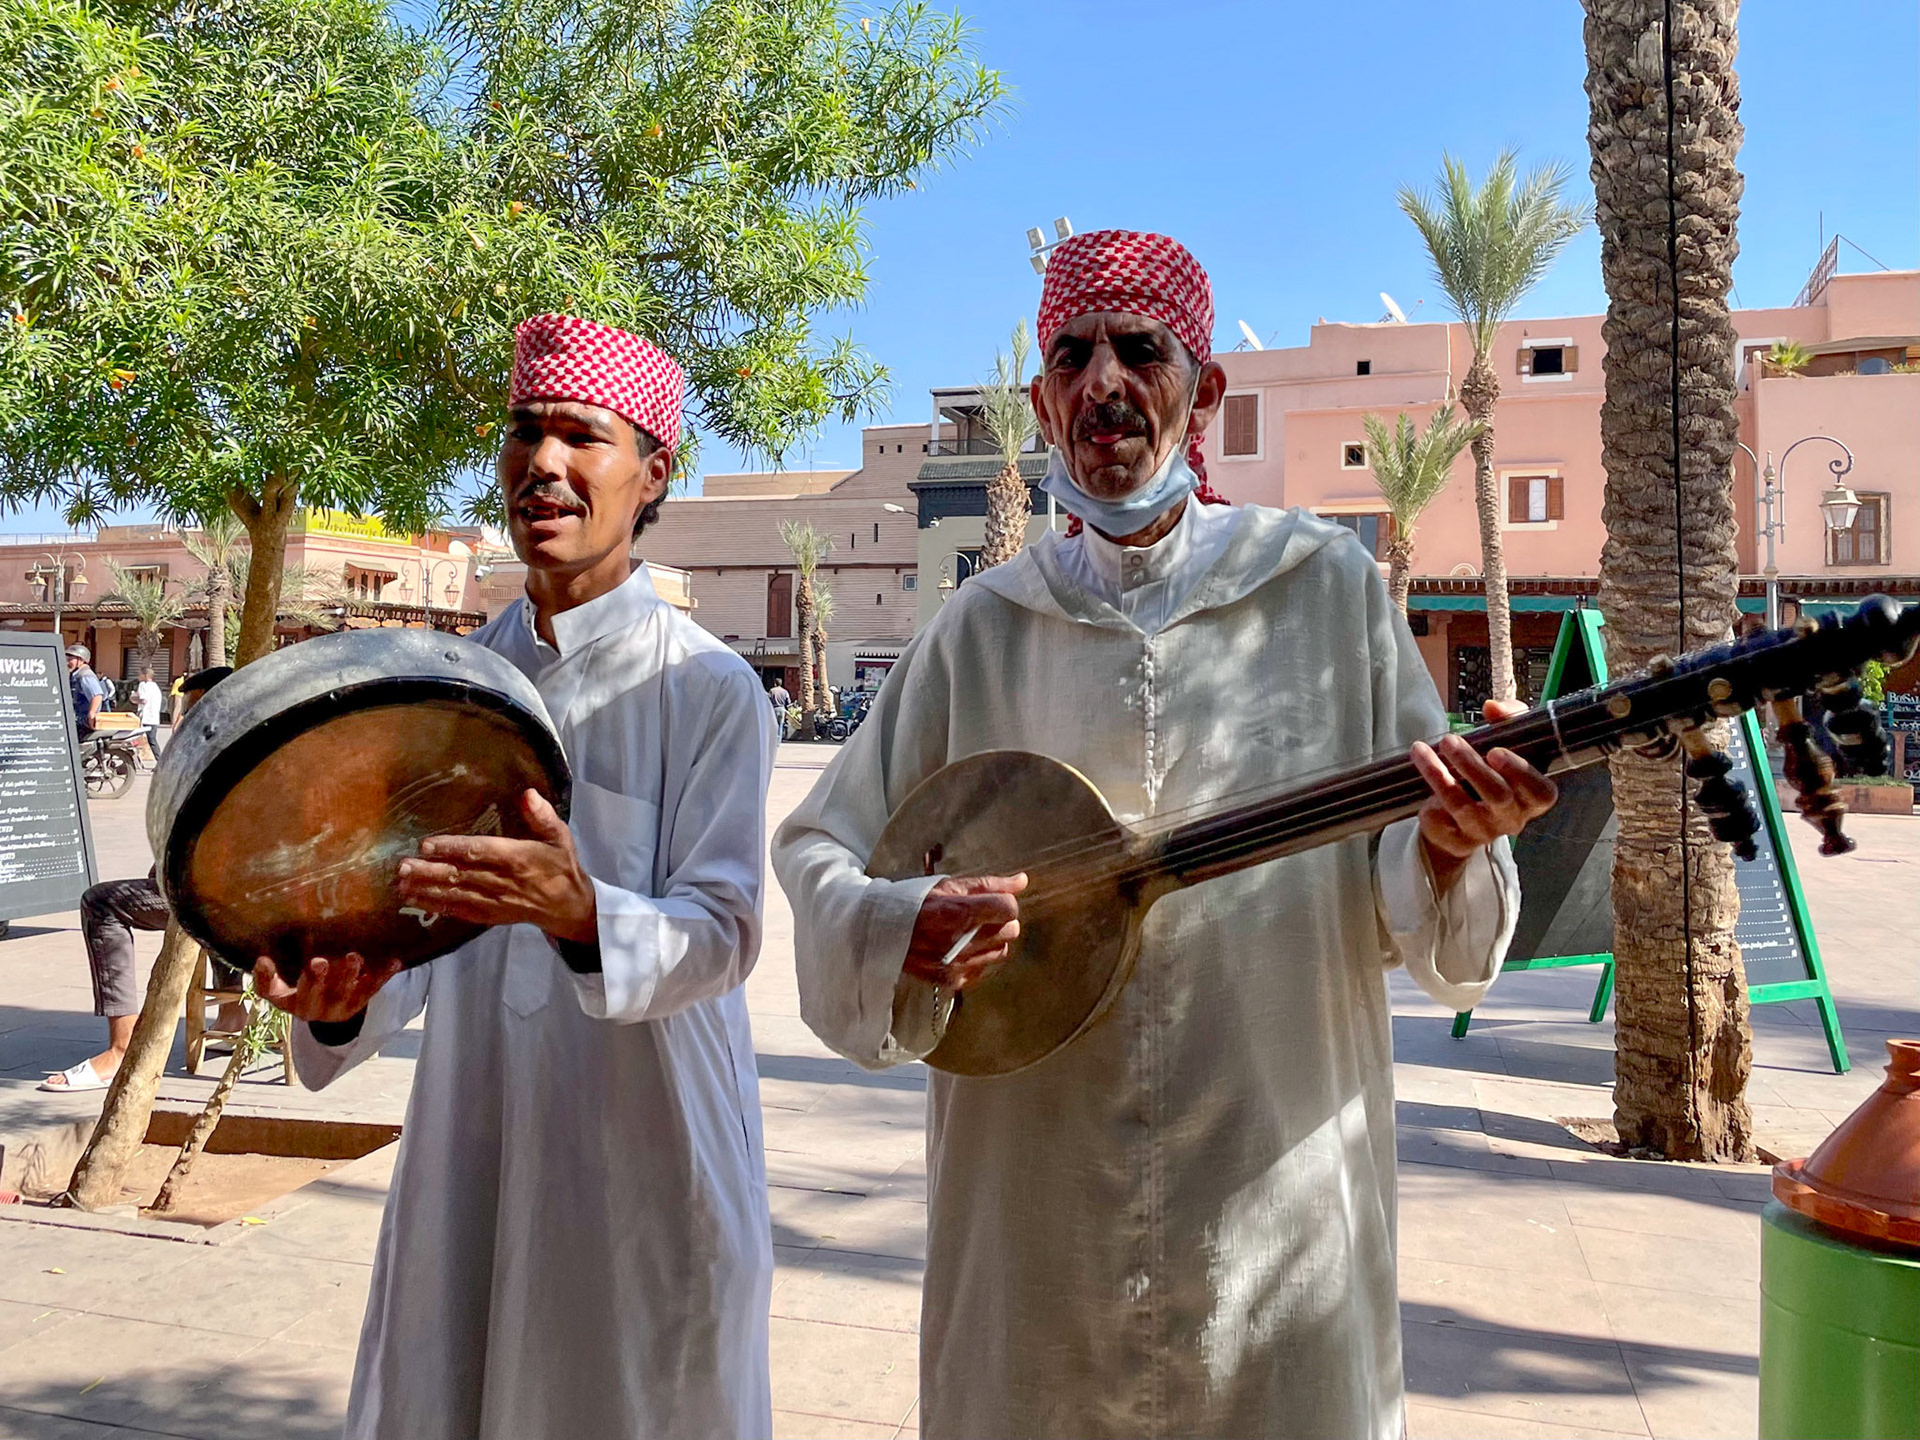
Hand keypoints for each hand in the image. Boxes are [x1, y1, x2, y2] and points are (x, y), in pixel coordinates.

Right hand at [252, 951, 400, 1022]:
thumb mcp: (280, 988)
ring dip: (349, 975)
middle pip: (312, 994)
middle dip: (315, 979)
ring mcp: (339, 1006)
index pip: (272, 993)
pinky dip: (383, 975)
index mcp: (290, 1001)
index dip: (267, 979)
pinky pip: (373, 989)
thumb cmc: (300, 991)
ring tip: (353, 958)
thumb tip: (261, 959)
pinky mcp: (360, 1002)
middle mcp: (314, 1008)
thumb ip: (268, 976)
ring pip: (344, 993)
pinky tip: (394, 963)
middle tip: (319, 962)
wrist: (328, 1014)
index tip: (265, 960)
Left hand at [395, 789, 596, 944]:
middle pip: (461, 876)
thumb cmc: (561, 866)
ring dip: (427, 891)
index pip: (480, 852)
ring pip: (455, 895)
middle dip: (429, 872)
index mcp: (518, 858)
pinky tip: (417, 901)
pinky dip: (438, 907)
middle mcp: (503, 882)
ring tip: (401, 885)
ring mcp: (495, 902)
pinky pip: (461, 912)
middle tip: (402, 867)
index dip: (453, 848)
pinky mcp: (490, 916)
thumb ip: (543, 816)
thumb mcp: (560, 837)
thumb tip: (527, 794)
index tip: (427, 844)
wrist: (568, 906)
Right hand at [903, 874, 1027, 989]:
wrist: (883, 932)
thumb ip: (989, 884)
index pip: (1008, 908)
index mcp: (960, 912)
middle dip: (1000, 921)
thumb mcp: (949, 885)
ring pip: (1001, 951)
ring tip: (971, 932)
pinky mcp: (953, 980)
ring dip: (993, 940)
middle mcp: (960, 941)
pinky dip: (979, 958)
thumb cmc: (916, 903)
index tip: (993, 901)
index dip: (1004, 902)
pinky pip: (984, 969)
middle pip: (1010, 930)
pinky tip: (963, 949)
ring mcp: (957, 964)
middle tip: (980, 916)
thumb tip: (1022, 881)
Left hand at [1412, 699, 1557, 893]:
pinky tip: (1421, 789)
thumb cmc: (1493, 773)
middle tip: (1450, 741)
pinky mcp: (1455, 840)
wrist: (1464, 815)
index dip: (1520, 772)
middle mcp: (1511, 818)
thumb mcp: (1507, 742)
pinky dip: (1429, 807)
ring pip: (1462, 806)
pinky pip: (1440, 825)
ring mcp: (1484, 832)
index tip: (1495, 751)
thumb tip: (1493, 707)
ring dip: (1439, 776)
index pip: (1540, 792)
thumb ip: (1508, 719)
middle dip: (1471, 765)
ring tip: (1422, 751)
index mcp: (1531, 797)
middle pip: (1497, 796)